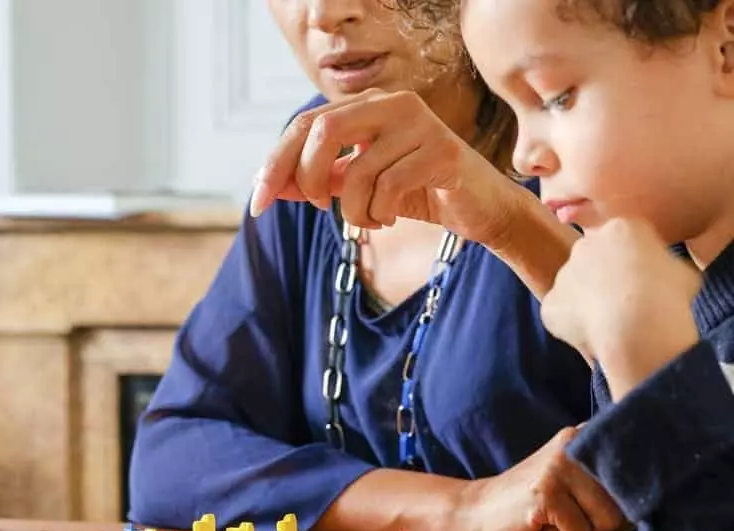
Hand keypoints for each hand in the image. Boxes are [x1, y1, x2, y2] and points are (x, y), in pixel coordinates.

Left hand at [248, 89, 528, 245]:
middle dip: (308, 178)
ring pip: (357, 170)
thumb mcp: (358, 186)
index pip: (305, 125)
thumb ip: (318, 182)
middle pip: (322, 131)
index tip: (259, 203)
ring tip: (370, 220)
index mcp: (368, 105)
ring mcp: (420, 124)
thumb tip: (269, 188)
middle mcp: (393, 103)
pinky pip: (388, 187)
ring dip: (354, 210)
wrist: (478, 208)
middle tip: (320, 206)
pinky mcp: (442, 151)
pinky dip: (379, 213)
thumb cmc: (416, 192)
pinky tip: (390, 217)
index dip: (276, 164)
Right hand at [457, 426, 625, 530]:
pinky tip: (539, 524)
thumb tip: (660, 497)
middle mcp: (572, 445)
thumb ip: (607, 477)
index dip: (634, 492)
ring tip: (554, 517)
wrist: (478, 509)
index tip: (611, 497)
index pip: (635, 464)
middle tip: (567, 512)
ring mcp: (556, 468)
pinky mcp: (544, 494)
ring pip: (605, 521)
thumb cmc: (536, 502)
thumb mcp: (573, 478)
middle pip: (624, 503)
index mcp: (583, 436)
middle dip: (601, 522)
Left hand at [541, 218, 701, 398]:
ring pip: (575, 289)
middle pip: (593, 261)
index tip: (645, 283)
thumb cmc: (667, 296)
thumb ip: (662, 266)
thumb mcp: (682, 272)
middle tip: (626, 304)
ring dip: (588, 303)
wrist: (636, 324)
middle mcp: (584, 245)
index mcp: (620, 228)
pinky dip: (573, 326)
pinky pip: (561, 315)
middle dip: (605, 280)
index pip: (623, 241)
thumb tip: (660, 277)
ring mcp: (563, 274)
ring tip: (612, 325)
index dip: (634, 265)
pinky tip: (594, 338)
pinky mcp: (550, 303)